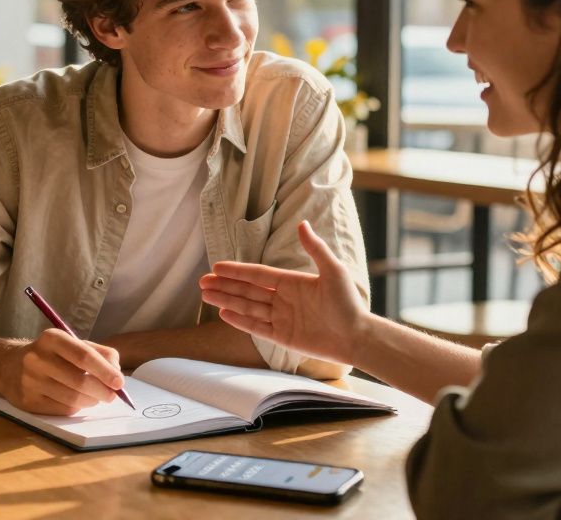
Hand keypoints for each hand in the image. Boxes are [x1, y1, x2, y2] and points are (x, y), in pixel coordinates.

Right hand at [0, 329, 124, 415]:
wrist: (8, 366)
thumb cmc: (50, 354)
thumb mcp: (72, 344)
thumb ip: (99, 353)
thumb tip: (117, 373)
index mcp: (52, 338)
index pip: (83, 356)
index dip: (105, 371)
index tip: (119, 382)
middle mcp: (37, 359)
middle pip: (79, 381)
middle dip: (102, 391)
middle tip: (112, 395)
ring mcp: (30, 381)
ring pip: (72, 398)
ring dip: (91, 401)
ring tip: (96, 397)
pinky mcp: (28, 401)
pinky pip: (62, 409)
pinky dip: (77, 408)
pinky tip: (78, 401)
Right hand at [200, 220, 367, 365]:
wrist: (358, 337)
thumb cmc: (349, 303)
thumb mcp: (333, 271)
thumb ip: (315, 249)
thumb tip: (302, 224)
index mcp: (292, 282)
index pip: (258, 274)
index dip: (237, 271)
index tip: (217, 266)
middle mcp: (283, 299)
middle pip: (247, 291)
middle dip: (225, 286)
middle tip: (202, 282)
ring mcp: (282, 318)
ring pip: (248, 307)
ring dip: (226, 301)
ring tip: (206, 295)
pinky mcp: (283, 337)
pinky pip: (257, 328)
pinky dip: (240, 321)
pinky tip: (224, 313)